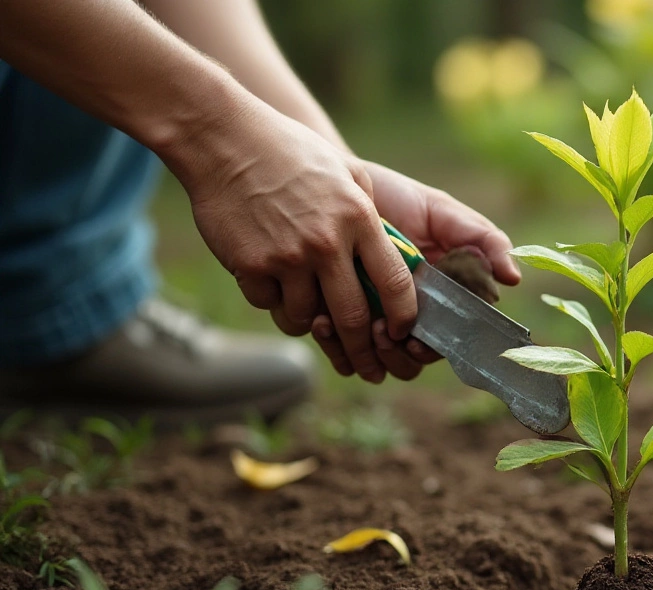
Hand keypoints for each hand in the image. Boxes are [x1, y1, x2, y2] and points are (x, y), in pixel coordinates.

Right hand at [179, 100, 416, 383]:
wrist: (224, 140)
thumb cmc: (289, 151)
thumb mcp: (345, 170)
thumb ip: (369, 211)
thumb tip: (392, 249)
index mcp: (358, 219)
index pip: (394, 283)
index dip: (404, 316)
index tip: (402, 330)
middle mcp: (327, 243)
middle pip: (353, 316)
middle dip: (362, 347)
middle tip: (365, 362)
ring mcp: (287, 257)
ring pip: (306, 318)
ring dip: (309, 321)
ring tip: (307, 305)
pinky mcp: (251, 266)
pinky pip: (269, 304)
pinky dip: (272, 301)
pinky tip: (270, 278)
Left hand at [309, 160, 519, 380]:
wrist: (338, 184)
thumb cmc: (398, 197)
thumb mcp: (443, 212)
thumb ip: (483, 240)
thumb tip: (513, 278)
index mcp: (440, 299)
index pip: (444, 343)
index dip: (430, 349)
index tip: (413, 338)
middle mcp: (409, 316)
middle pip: (410, 363)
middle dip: (394, 356)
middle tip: (377, 331)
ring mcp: (373, 320)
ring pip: (376, 366)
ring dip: (362, 355)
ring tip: (343, 323)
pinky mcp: (338, 319)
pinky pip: (339, 353)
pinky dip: (331, 346)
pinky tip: (321, 320)